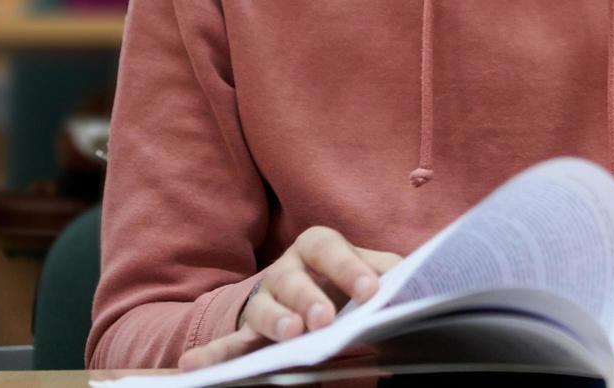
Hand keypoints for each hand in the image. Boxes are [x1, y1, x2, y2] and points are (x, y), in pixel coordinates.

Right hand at [178, 226, 400, 370]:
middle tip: (323, 318)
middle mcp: (286, 270)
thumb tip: (420, 282)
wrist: (310, 293)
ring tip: (290, 334)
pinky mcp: (248, 334)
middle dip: (307, 297)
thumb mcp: (367, 272)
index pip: (330, 249)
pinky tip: (194, 366)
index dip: (349, 267)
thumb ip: (390, 273)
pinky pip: (229, 345)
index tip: (371, 292)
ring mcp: (263, 302)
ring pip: (262, 309)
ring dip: (275, 321)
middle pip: (291, 278)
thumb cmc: (345, 280)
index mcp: (318, 247)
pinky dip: (214, 356)